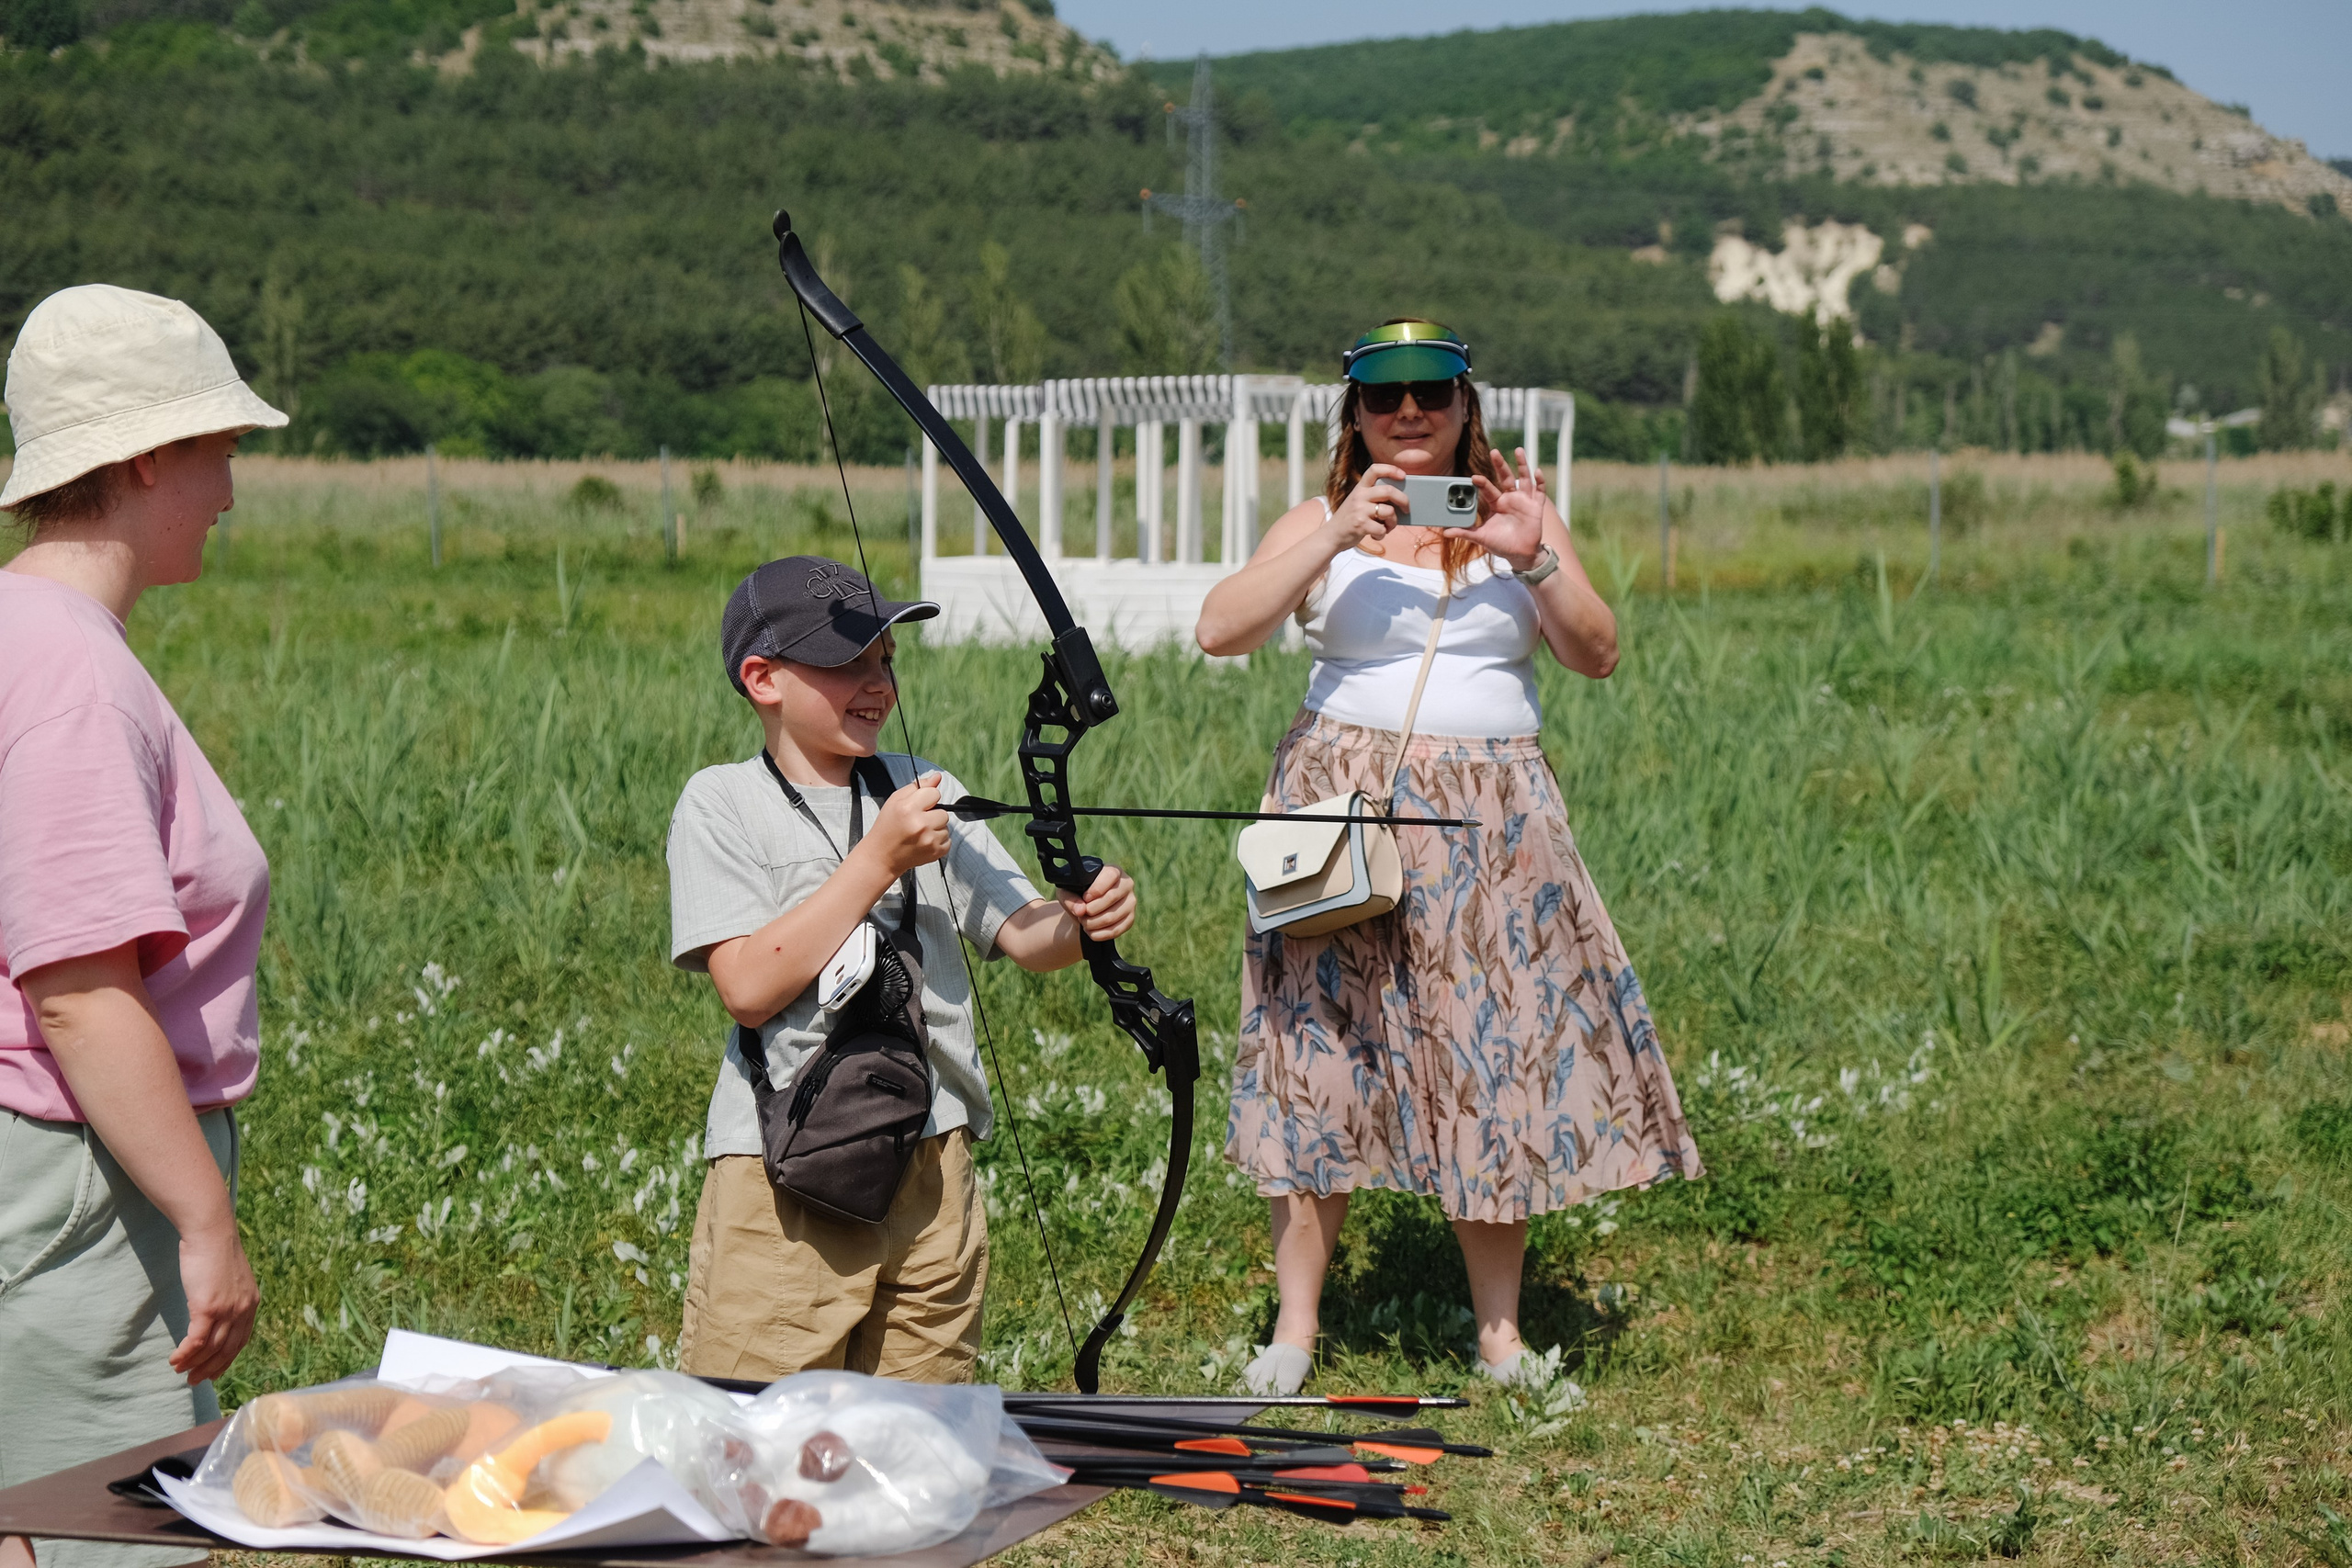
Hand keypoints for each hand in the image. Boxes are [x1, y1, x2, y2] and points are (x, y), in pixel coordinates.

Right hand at [172, 1221, 257, 1385]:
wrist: (211, 1232)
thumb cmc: (214, 1251)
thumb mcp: (228, 1279)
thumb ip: (227, 1297)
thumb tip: (213, 1310)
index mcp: (251, 1303)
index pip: (241, 1341)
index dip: (227, 1359)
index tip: (214, 1372)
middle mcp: (243, 1310)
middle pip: (227, 1350)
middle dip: (210, 1368)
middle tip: (194, 1380)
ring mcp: (227, 1310)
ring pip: (211, 1348)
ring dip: (194, 1364)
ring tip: (180, 1371)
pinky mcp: (208, 1308)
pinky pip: (197, 1341)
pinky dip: (185, 1353)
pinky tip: (174, 1359)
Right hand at [865, 771, 951, 875]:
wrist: (882, 855)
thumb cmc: (887, 827)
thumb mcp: (895, 800)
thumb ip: (918, 787)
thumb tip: (937, 777)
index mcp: (908, 808)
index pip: (935, 794)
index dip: (927, 799)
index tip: (918, 807)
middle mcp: (920, 824)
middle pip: (943, 812)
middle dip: (933, 815)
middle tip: (918, 821)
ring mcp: (929, 840)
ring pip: (946, 827)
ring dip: (936, 828)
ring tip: (919, 833)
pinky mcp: (935, 852)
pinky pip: (948, 840)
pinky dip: (938, 841)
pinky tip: (924, 842)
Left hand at [1056, 862, 1135, 943]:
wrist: (1086, 910)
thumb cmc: (1078, 895)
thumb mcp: (1067, 891)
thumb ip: (1069, 897)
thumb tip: (1080, 909)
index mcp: (1113, 871)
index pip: (1111, 875)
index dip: (1097, 888)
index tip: (1085, 898)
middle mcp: (1126, 884)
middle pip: (1111, 897)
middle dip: (1091, 909)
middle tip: (1080, 914)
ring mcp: (1131, 902)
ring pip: (1112, 916)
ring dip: (1093, 923)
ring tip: (1083, 922)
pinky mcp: (1130, 919)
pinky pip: (1116, 930)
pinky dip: (1099, 934)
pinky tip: (1090, 932)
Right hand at [1322, 464, 1408, 552]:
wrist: (1332, 535)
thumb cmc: (1350, 519)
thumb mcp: (1358, 502)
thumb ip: (1373, 497)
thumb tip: (1400, 499)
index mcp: (1359, 488)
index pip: (1375, 470)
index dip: (1391, 469)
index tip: (1403, 475)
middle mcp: (1359, 496)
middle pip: (1389, 491)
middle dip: (1403, 500)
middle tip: (1406, 508)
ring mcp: (1359, 510)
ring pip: (1389, 511)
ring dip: (1393, 522)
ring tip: (1387, 526)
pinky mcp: (1361, 525)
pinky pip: (1382, 528)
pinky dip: (1383, 534)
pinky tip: (1376, 534)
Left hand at [1467, 447, 1549, 570]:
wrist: (1520, 554)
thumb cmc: (1500, 543)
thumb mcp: (1481, 537)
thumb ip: (1465, 533)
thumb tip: (1445, 532)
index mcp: (1496, 503)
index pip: (1488, 489)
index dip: (1481, 483)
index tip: (1474, 477)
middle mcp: (1509, 498)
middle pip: (1504, 477)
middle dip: (1500, 465)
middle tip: (1494, 452)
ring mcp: (1523, 500)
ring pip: (1523, 479)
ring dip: (1521, 465)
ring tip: (1518, 450)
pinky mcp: (1536, 506)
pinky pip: (1539, 492)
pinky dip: (1540, 482)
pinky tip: (1537, 472)